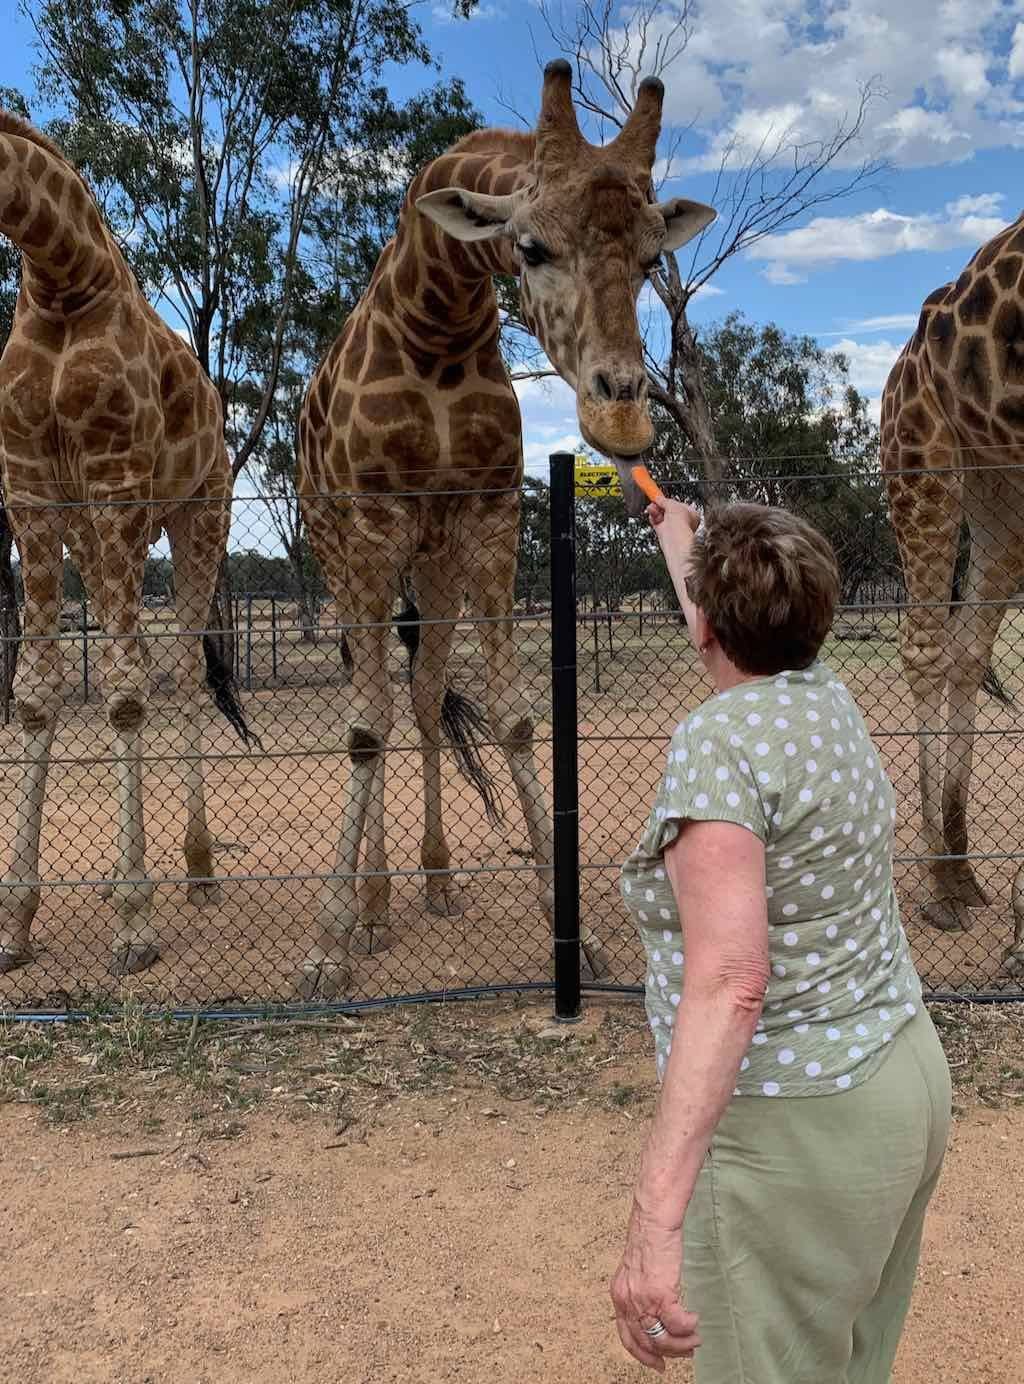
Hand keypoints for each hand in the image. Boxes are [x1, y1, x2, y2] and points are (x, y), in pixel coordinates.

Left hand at [610, 1207, 700, 1372]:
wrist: (654, 1221)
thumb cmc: (650, 1239)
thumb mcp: (635, 1271)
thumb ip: (639, 1292)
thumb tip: (654, 1313)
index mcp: (620, 1296)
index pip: (627, 1337)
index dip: (643, 1355)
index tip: (657, 1364)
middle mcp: (627, 1302)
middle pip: (646, 1342)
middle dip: (669, 1352)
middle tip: (686, 1350)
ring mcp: (643, 1300)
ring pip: (662, 1338)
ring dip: (682, 1343)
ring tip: (695, 1337)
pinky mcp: (660, 1294)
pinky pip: (677, 1323)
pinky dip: (688, 1326)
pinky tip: (694, 1320)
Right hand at [646, 497, 700, 549]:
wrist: (675, 540)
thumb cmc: (681, 524)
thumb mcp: (673, 505)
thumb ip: (664, 500)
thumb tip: (658, 498)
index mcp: (691, 514)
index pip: (678, 504)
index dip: (669, 500)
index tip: (660, 496)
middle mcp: (683, 521)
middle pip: (668, 509)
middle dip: (660, 505)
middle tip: (654, 501)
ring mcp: (673, 527)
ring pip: (661, 515)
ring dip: (655, 510)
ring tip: (651, 507)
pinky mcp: (664, 532)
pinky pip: (657, 522)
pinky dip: (653, 517)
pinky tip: (651, 514)